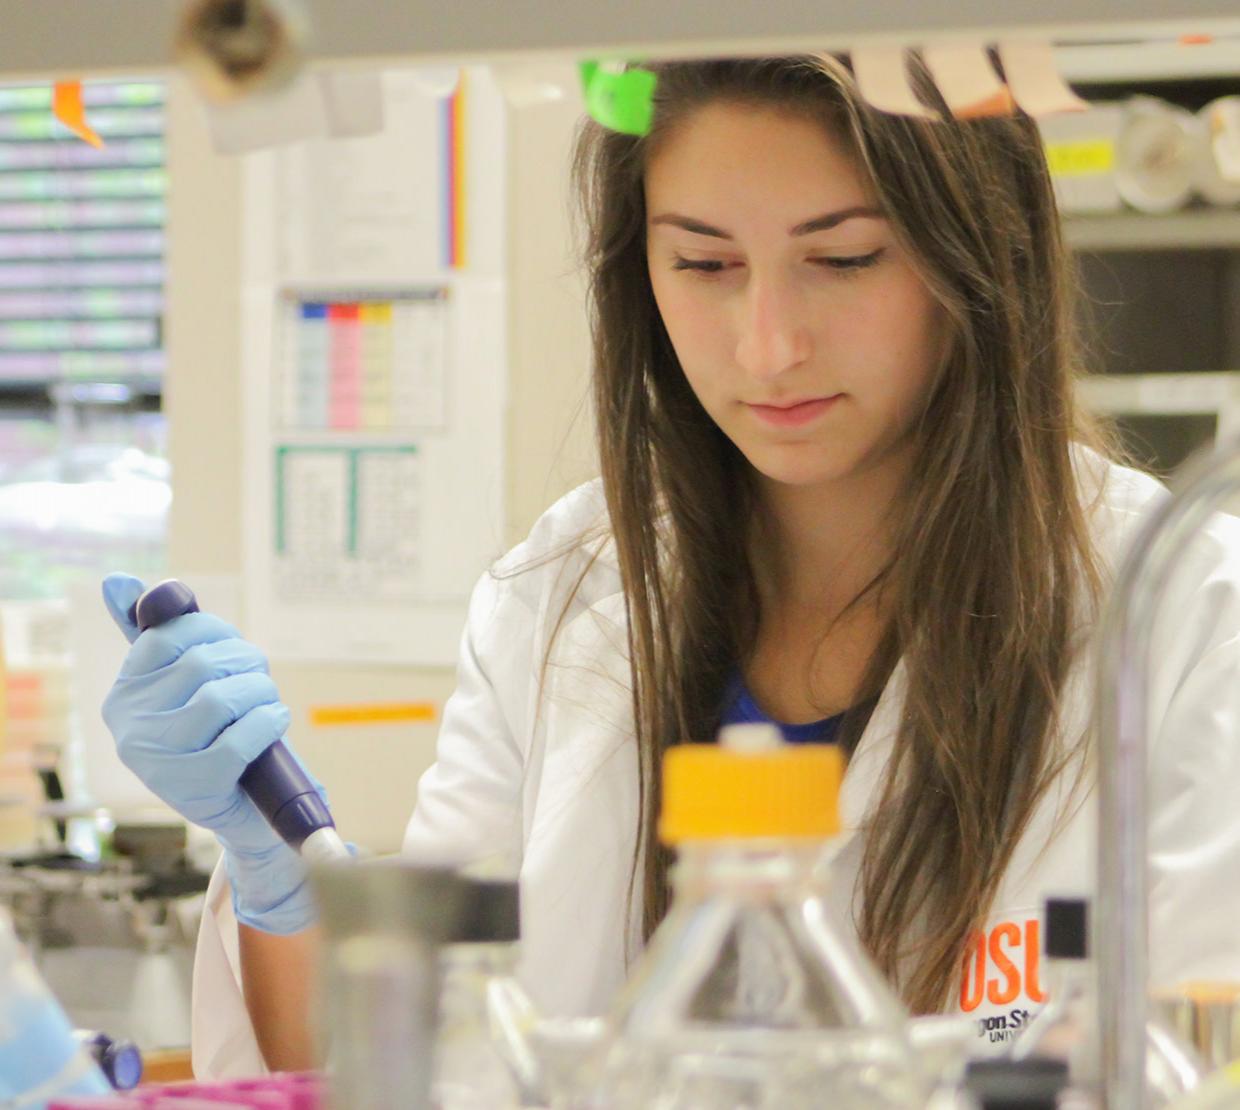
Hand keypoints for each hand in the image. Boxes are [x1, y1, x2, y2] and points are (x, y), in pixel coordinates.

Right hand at [101, 573, 318, 933]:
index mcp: (125, 693)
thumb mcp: (193, 685)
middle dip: (246, 663)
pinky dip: (268, 722)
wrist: (248, 810)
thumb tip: (119, 582)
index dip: (214, 632)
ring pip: (221, 698)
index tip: (232, 647)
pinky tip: (273, 722)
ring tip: (267, 703)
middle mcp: (130, 727)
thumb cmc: (224, 734)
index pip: (167, 635)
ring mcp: (158, 761)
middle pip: (203, 664)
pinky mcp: (194, 788)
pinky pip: (240, 737)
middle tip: (258, 679)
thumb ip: (165, 635)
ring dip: (261, 692)